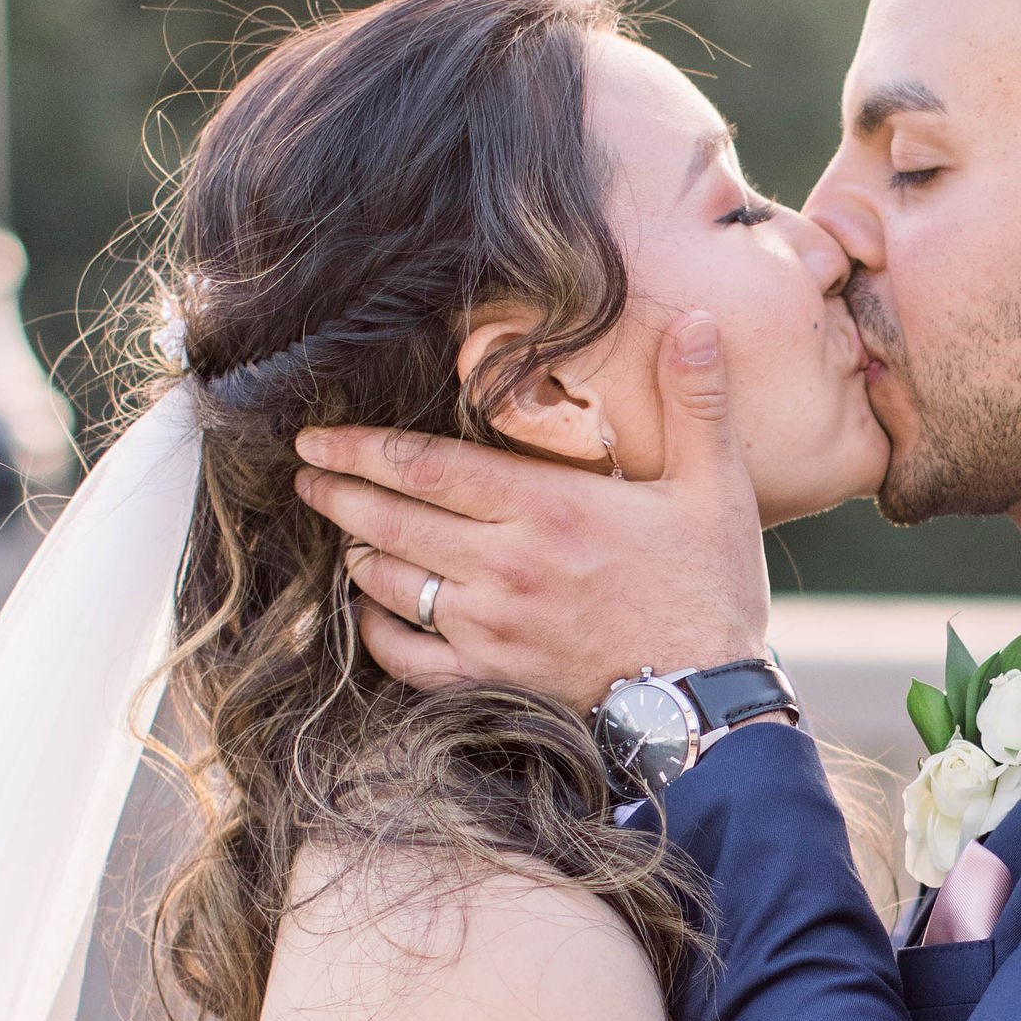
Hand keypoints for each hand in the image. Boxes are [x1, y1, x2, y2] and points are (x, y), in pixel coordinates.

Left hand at [294, 314, 772, 711]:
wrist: (707, 701)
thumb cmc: (711, 590)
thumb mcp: (716, 487)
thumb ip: (697, 402)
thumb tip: (696, 319)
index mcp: (548, 508)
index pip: (427, 466)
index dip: (361, 447)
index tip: (318, 436)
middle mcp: (505, 566)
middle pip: (393, 520)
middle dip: (339, 492)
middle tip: (305, 473)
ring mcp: (489, 628)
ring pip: (390, 582)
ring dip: (357, 552)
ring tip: (342, 529)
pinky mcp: (489, 679)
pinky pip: (406, 656)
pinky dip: (376, 631)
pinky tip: (369, 610)